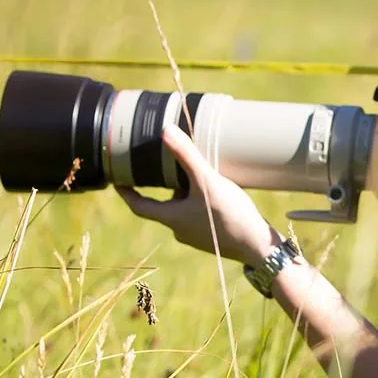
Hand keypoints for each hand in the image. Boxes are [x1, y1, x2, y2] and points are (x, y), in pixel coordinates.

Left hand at [116, 125, 278, 266]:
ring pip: (184, 210)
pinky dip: (202, 203)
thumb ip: (186, 156)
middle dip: (165, 186)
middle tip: (166, 166)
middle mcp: (181, 230)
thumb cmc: (230, 216)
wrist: (259, 247)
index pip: (139, 205)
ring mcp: (198, 236)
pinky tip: (217, 193)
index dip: (127, 193)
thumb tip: (165, 130)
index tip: (119, 181)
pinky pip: (200, 217)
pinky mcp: (215, 237)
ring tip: (197, 174)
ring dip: (187, 194)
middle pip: (164, 205)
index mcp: (172, 218)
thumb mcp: (207, 181)